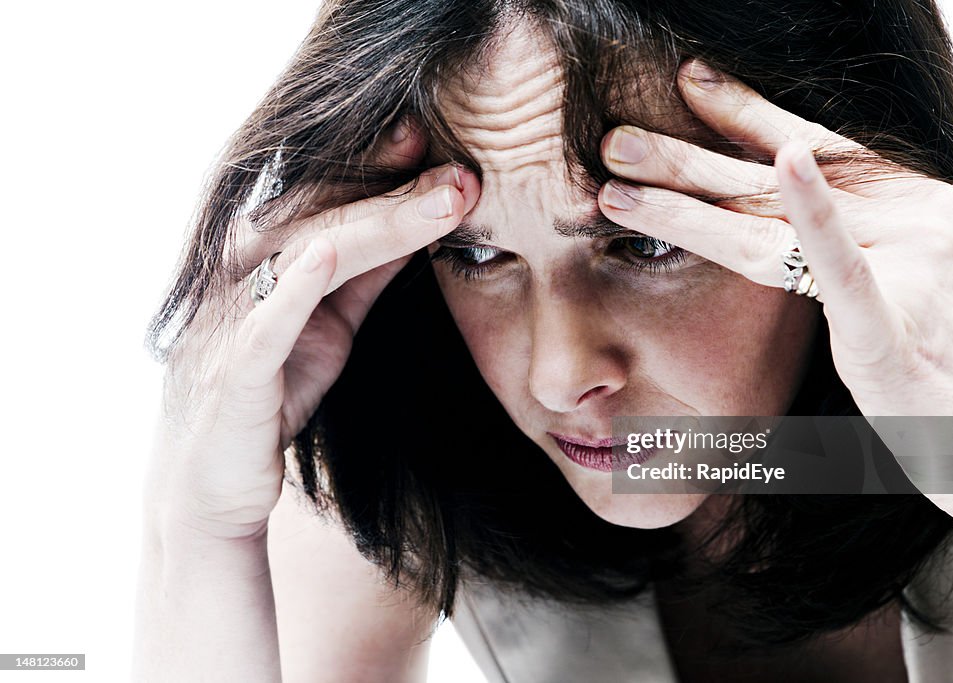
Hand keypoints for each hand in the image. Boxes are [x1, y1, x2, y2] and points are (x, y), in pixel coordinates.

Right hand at [149, 117, 479, 541]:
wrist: (211, 487)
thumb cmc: (270, 396)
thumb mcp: (332, 326)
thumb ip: (367, 272)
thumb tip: (418, 221)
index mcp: (266, 256)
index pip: (333, 196)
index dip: (388, 167)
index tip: (449, 140)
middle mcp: (240, 272)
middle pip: (325, 212)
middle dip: (398, 188)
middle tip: (466, 171)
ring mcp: (231, 318)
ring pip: (306, 252)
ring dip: (375, 222)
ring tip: (442, 199)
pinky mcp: (231, 374)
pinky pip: (263, 325)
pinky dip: (293, 287)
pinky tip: (325, 252)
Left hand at [596, 58, 952, 539]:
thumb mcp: (912, 285)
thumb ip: (855, 246)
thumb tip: (790, 224)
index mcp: (912, 204)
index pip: (814, 144)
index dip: (744, 111)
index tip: (688, 83)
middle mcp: (911, 217)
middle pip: (775, 175)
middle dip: (688, 152)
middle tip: (614, 136)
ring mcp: (908, 264)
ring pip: (776, 220)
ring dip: (688, 196)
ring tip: (618, 180)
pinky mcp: (894, 323)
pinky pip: (845, 265)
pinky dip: (814, 214)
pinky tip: (784, 167)